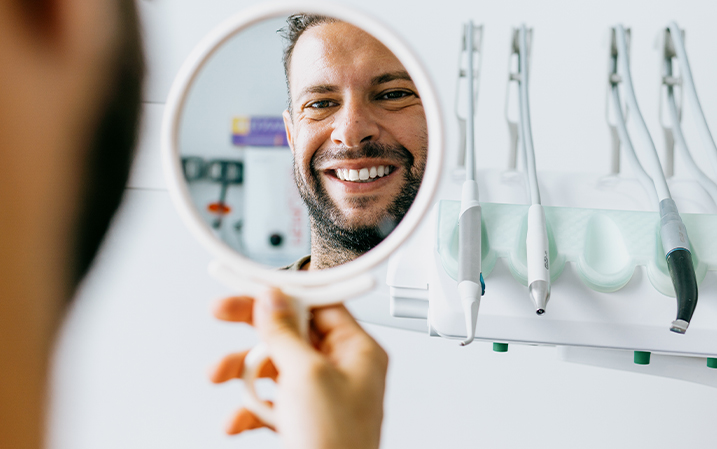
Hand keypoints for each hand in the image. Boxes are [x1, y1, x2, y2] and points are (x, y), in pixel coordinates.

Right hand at [210, 289, 387, 448]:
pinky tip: (237, 420)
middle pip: (292, 332)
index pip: (320, 304)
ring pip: (275, 366)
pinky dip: (250, 408)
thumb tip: (273, 299)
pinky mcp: (303, 420)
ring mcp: (322, 396)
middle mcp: (342, 370)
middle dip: (254, 329)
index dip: (285, 292)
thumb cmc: (336, 445)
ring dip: (244, 372)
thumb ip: (285, 332)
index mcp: (358, 352)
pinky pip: (271, 401)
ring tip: (220, 376)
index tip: (254, 284)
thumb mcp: (306, 375)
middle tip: (221, 312)